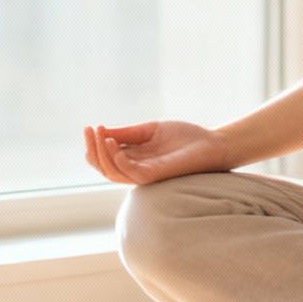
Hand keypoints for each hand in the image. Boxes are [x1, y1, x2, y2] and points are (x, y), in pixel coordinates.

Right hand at [84, 120, 231, 185]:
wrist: (212, 143)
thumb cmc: (184, 137)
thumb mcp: (150, 130)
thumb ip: (128, 134)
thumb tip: (102, 131)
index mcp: (134, 159)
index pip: (105, 158)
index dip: (93, 145)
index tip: (91, 126)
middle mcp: (136, 169)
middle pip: (104, 167)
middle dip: (92, 149)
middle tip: (90, 130)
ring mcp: (145, 174)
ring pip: (113, 172)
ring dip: (103, 154)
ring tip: (102, 135)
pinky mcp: (156, 175)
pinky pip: (132, 174)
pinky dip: (120, 161)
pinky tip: (116, 147)